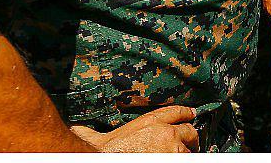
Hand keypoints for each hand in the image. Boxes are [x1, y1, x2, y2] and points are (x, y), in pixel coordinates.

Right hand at [71, 105, 197, 152]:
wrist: (103, 159)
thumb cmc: (103, 151)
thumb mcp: (98, 137)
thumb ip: (93, 130)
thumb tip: (78, 128)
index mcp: (150, 121)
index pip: (176, 112)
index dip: (185, 113)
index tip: (191, 114)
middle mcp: (166, 132)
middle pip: (190, 131)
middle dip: (190, 137)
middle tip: (189, 144)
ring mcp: (173, 149)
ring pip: (190, 151)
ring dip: (186, 154)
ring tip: (180, 156)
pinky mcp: (175, 159)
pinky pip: (187, 160)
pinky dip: (184, 160)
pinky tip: (179, 160)